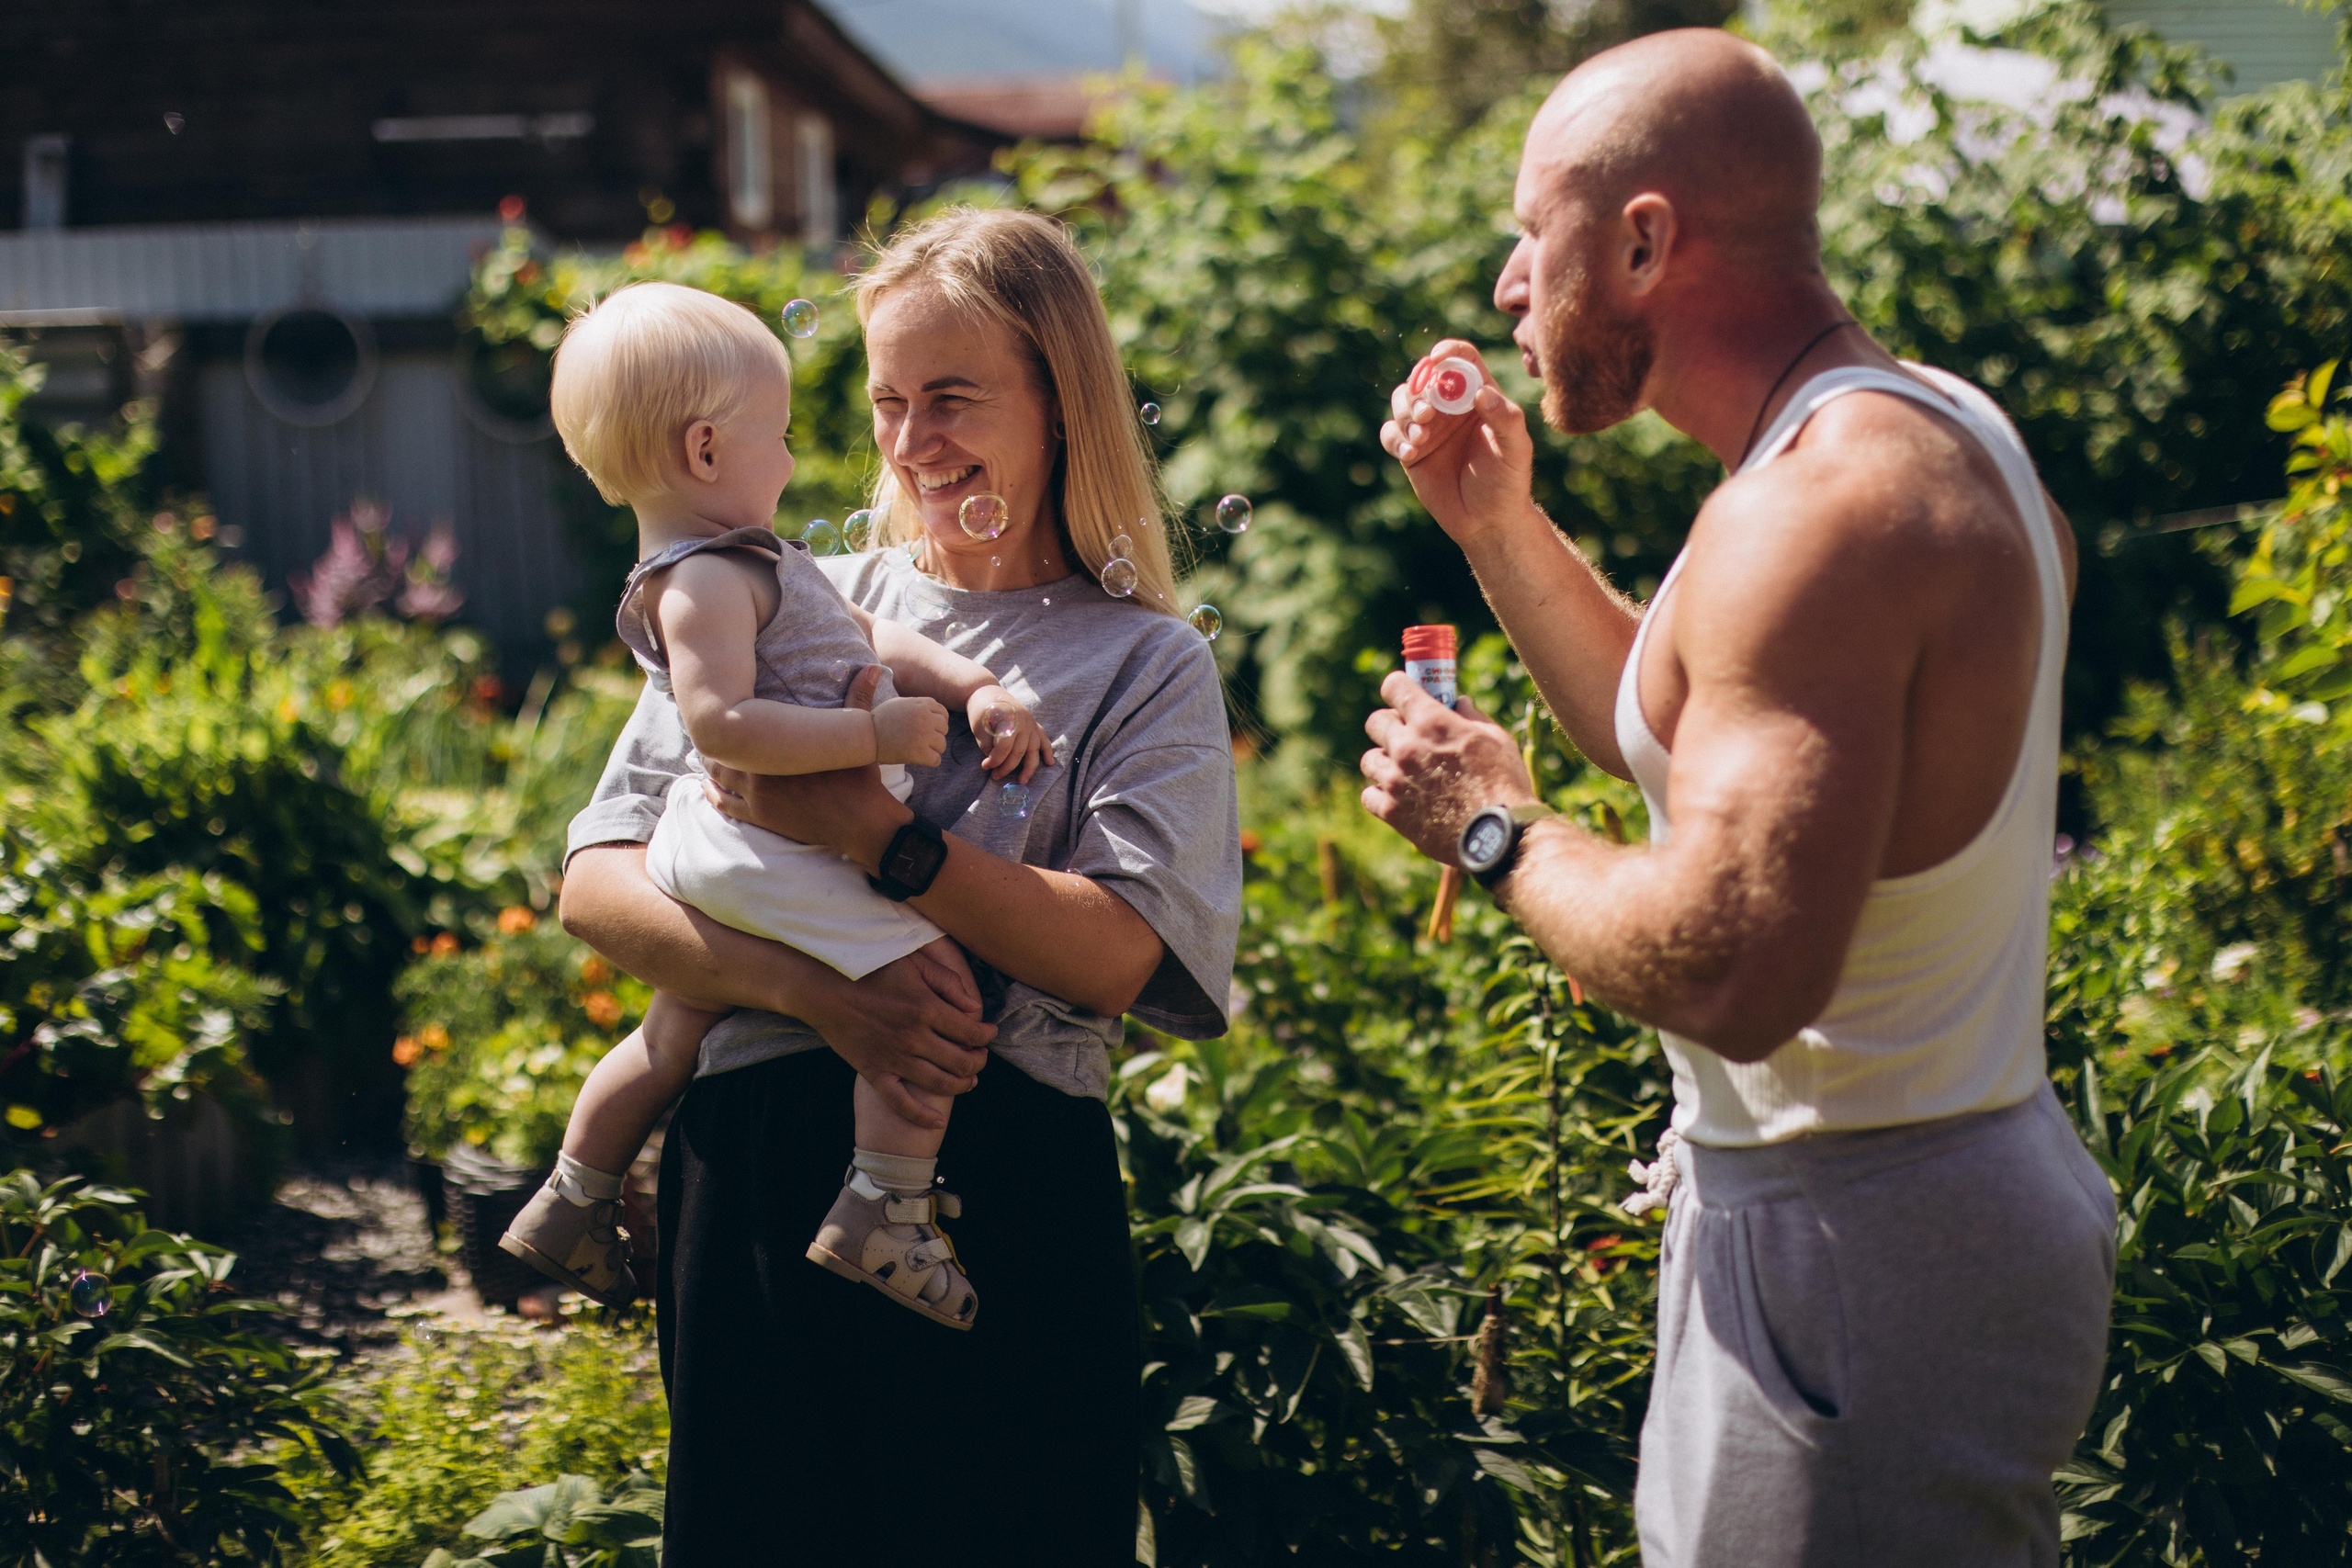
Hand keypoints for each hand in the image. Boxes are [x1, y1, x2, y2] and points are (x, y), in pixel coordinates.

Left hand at [705, 667, 909, 870]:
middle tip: (706, 730)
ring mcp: (758, 798)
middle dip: (712, 742)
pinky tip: (707, 788)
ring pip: (719, 778)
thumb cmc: (859, 778)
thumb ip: (859, 698)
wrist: (860, 822)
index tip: (721, 707)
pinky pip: (726, 805)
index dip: (727, 716)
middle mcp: (760, 772)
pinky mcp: (761, 817)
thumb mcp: (858, 735)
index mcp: (778, 749)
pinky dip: (712, 794)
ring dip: (708, 767)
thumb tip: (873, 667)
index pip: (739, 726)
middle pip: (722, 752)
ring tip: (702, 755)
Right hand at [799, 944, 993, 1127]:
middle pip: (961, 1062)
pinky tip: (938, 1121)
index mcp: (926, 1009)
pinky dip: (922, 1116)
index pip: (971, 1033)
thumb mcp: (914, 962)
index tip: (989, 1033)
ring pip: (940, 1084)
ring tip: (969, 1080)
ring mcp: (894, 1059)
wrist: (824, 987)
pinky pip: (901, 1103)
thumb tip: (976, 1007)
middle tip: (980, 1057)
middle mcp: (914, 1038)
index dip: (986, 1035)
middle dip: (978, 1062)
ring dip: (962, 1085)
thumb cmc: (869, 969)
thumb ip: (948, 982)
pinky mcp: (874, 1073)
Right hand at [873, 695, 949, 766]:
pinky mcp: (918, 752)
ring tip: (917, 749)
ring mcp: (922, 735)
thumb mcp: (899, 703)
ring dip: (932, 749)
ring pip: (942, 745)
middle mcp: (925, 717)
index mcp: (922, 704)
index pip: (943, 714)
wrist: (865, 735)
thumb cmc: (880, 720)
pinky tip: (918, 758)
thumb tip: (923, 701)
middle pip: (944, 729)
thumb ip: (918, 704)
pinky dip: (929, 761)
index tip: (923, 728)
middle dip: (934, 736)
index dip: (935, 723)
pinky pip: (936, 760)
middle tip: (918, 740)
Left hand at [968, 685, 1054, 783]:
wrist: (988, 692)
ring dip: (1029, 767)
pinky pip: (1044, 739)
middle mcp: (1023, 721)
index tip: (985, 766)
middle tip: (995, 777)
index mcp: (1008, 719)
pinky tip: (1050, 763)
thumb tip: (995, 763)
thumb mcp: (979, 728)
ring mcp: (1031, 723)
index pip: (1005, 746)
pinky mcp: (1033, 724)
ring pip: (1034, 750)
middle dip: (1007, 767)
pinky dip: (1047, 751)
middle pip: (1019, 751)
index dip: (995, 760)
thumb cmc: (981, 710)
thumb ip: (988, 746)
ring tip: (1022, 781)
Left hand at [1360, 669, 1536, 862]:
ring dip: (1384, 761)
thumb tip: (1459, 703)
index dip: (1398, 688)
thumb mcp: (1496, 738)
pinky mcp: (1391, 811)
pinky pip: (1368, 795)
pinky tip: (1399, 796)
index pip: (1394, 686)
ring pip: (1369, 759)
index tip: (1405, 696)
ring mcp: (1395, 780)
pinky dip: (1380, 794)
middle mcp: (1406, 747)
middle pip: (1375, 722)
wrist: (1497, 835)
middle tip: (1408, 736)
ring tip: (1404, 771)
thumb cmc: (1503, 782)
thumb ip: (1471, 717)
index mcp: (1431, 722)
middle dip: (1390, 725)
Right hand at [1379, 340, 1539, 548]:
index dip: (1448, 353)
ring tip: (1419, 437)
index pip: (1462, 360)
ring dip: (1405, 413)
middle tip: (1426, 414)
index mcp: (1479, 395)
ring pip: (1402, 401)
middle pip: (1424, 377)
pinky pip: (1390, 433)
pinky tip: (1409, 452)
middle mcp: (1451, 407)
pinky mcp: (1410, 450)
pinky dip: (1394, 438)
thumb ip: (1504, 419)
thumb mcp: (1515, 450)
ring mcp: (1428, 427)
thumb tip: (1481, 392)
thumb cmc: (1508, 482)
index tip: (1437, 361)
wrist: (1487, 521)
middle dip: (1419, 390)